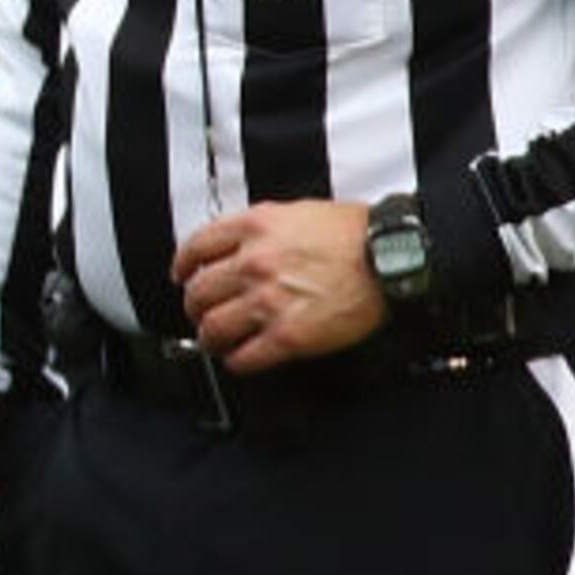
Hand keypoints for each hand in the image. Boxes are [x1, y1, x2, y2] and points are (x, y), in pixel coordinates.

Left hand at [174, 200, 381, 371]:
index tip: (181, 276)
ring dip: (210, 337)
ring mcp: (268, 301)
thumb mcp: (297, 212)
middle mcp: (253, 263)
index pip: (195, 247)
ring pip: (213, 327)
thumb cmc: (356, 234)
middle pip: (198, 291)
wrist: (393, 256)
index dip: (183, 265)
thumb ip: (260, 228)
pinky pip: (245, 356)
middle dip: (195, 306)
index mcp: (253, 228)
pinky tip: (240, 359)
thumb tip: (238, 245)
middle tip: (200, 313)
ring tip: (215, 340)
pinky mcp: (289, 336)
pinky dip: (237, 361)